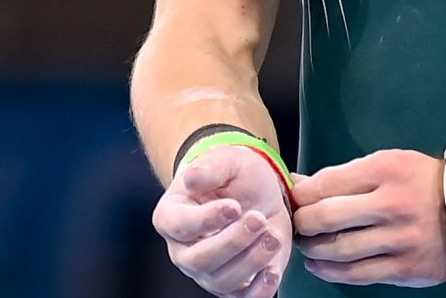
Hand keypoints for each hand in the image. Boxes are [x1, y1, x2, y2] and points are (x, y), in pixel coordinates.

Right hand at [153, 145, 291, 296]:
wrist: (259, 189)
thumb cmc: (234, 175)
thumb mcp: (226, 160)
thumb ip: (209, 168)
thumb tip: (191, 178)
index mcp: (172, 217)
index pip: (179, 226)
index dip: (206, 220)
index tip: (234, 207)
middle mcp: (184, 249)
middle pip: (199, 260)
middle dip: (233, 242)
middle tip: (259, 219)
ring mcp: (208, 270)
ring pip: (222, 281)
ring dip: (251, 261)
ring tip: (273, 235)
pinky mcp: (235, 282)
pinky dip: (259, 290)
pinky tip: (273, 270)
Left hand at [291, 149, 445, 286]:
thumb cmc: (423, 182)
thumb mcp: (389, 164)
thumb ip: (344, 176)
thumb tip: (296, 184)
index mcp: (387, 170)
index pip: (325, 184)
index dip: (300, 195)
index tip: (294, 200)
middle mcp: (393, 204)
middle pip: (325, 217)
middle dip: (302, 223)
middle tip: (299, 225)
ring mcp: (400, 239)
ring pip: (337, 249)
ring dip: (313, 249)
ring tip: (309, 245)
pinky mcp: (406, 266)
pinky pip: (356, 274)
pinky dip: (330, 271)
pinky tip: (321, 265)